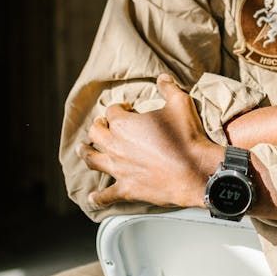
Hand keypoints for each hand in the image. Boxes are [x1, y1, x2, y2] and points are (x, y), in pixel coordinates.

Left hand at [81, 74, 222, 208]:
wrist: (195, 171)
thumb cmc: (186, 137)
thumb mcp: (180, 104)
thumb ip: (168, 88)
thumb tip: (163, 78)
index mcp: (123, 123)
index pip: (112, 111)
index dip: (118, 108)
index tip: (125, 108)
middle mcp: (115, 145)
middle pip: (96, 133)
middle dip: (97, 127)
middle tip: (101, 126)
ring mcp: (118, 168)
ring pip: (93, 159)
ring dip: (86, 153)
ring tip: (81, 151)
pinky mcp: (126, 188)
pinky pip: (106, 194)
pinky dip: (97, 197)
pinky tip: (91, 198)